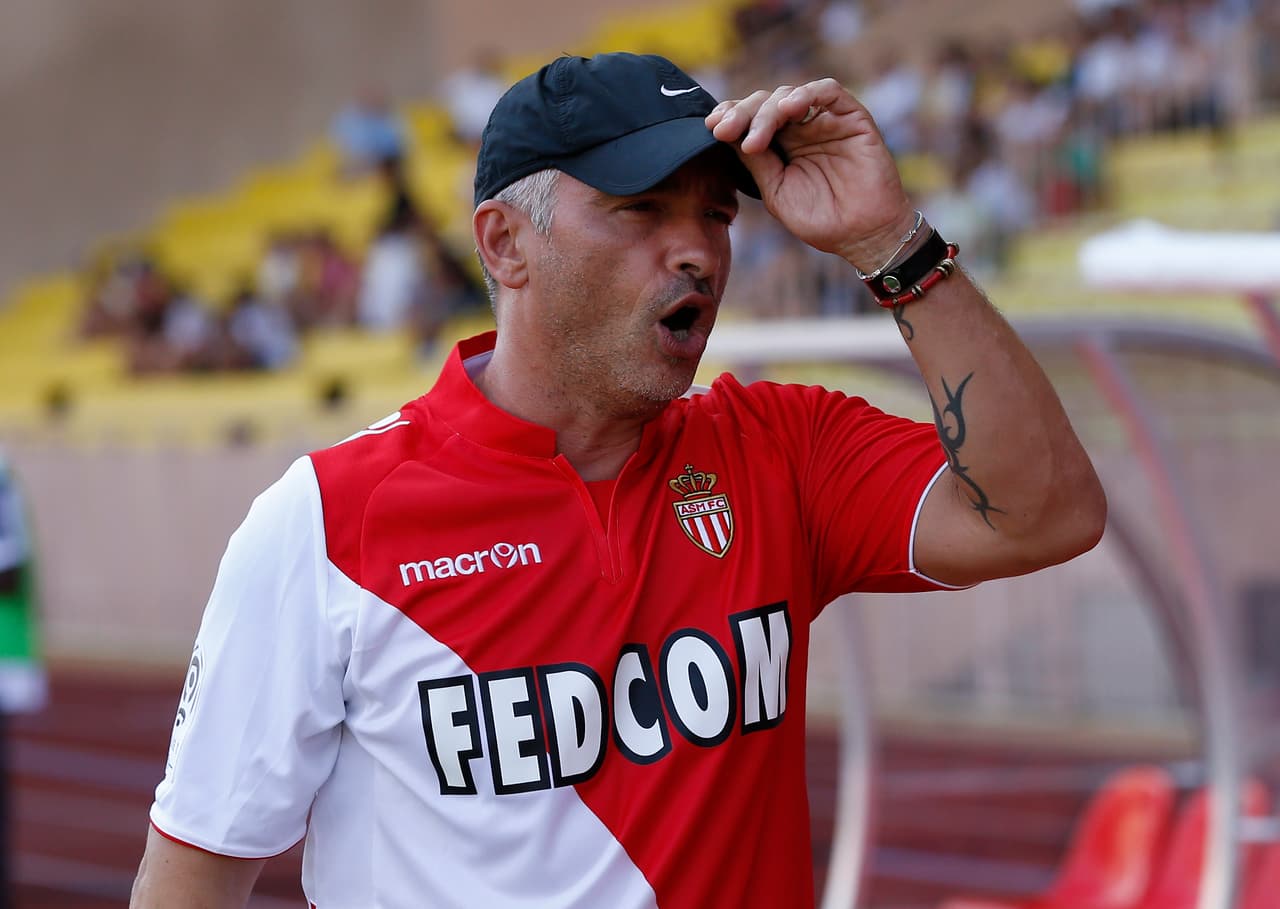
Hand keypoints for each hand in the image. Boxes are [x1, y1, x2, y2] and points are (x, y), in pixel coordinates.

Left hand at [705, 79, 915, 270]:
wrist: (863, 236)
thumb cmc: (820, 219)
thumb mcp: (776, 192)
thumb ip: (756, 162)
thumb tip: (726, 134)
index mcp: (780, 145)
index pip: (750, 119)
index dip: (730, 117)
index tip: (710, 128)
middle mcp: (801, 128)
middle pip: (764, 103)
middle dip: (741, 114)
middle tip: (724, 131)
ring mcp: (825, 120)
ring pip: (790, 95)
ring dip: (766, 111)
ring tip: (754, 138)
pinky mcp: (851, 116)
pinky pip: (828, 91)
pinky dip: (806, 94)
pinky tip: (788, 110)